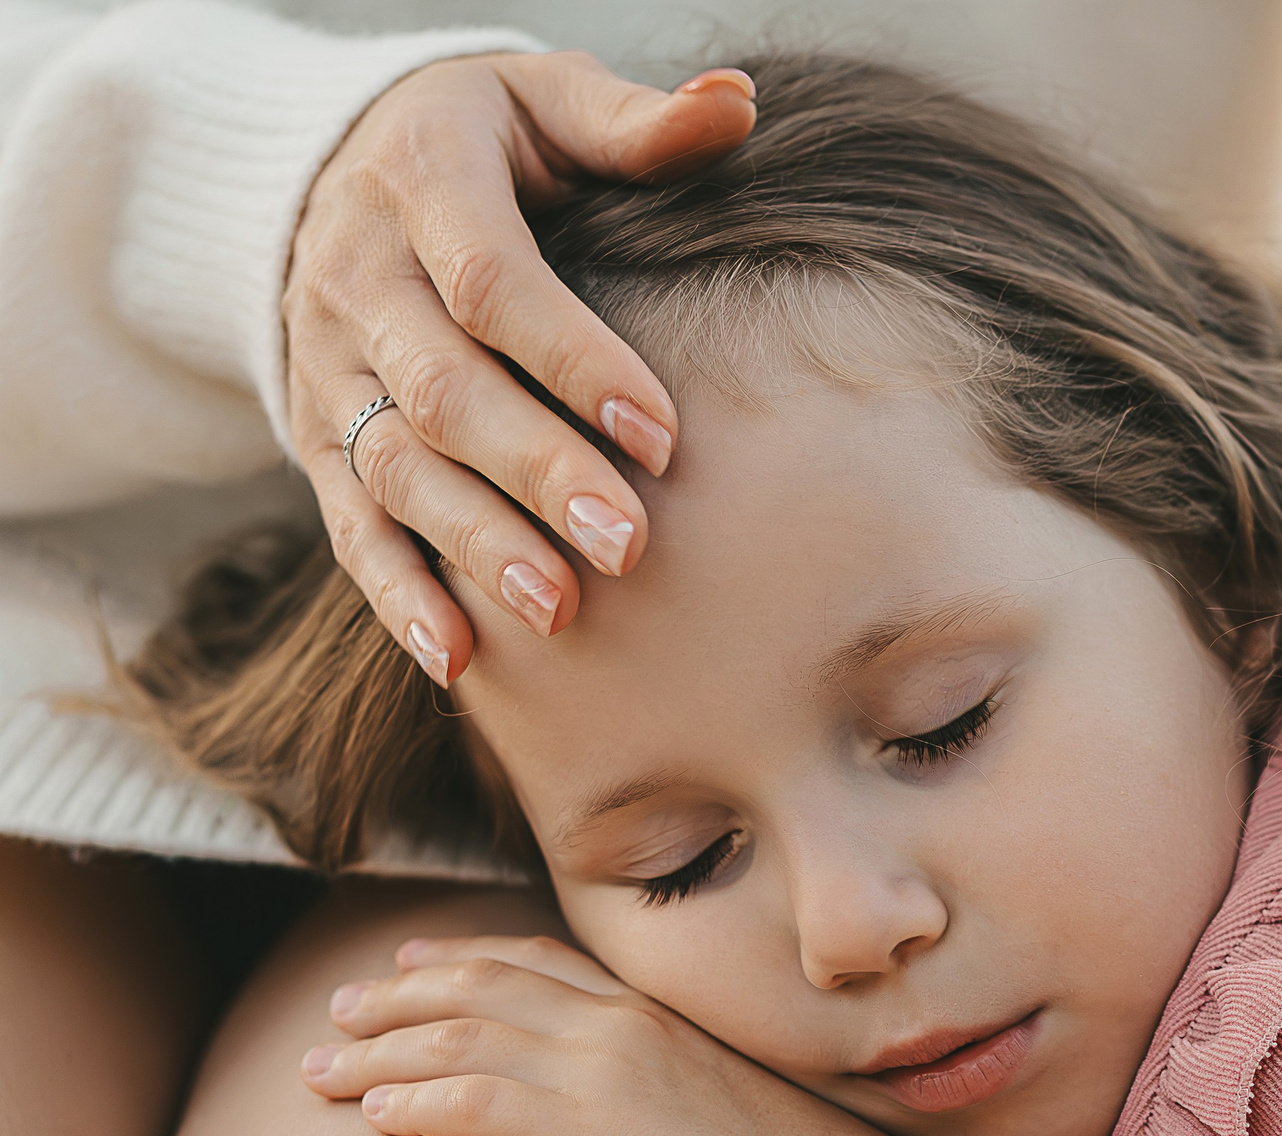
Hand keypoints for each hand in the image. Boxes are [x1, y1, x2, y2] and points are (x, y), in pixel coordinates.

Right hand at [285, 52, 758, 684]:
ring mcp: (325, 363)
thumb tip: (736, 103)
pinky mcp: (315, 433)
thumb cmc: (488, 140)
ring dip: (475, 543)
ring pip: (394, 466)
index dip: (574, 359)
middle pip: (443, 392)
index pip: (491, 284)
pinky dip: (398, 594)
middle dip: (536, 472)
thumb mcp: (546, 100)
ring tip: (561, 611)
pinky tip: (459, 660)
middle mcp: (355, 277)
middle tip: (628, 546)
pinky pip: (349, 522)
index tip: (661, 432)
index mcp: (419, 182)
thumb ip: (636, 120)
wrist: (336, 164)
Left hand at [301, 934, 981, 1135]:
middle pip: (483, 986)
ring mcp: (605, 1075)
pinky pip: (472, 1100)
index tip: (412, 962)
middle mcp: (627, 1026)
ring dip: (376, 1053)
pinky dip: (411, 1103)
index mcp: (663, 1014)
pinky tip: (375, 1122)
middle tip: (338, 1012)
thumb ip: (678, 1091)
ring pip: (459, 1037)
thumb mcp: (737, 1116)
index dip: (466, 958)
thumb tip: (640, 1120)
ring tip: (318, 1072)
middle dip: (397, 995)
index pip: (543, 961)